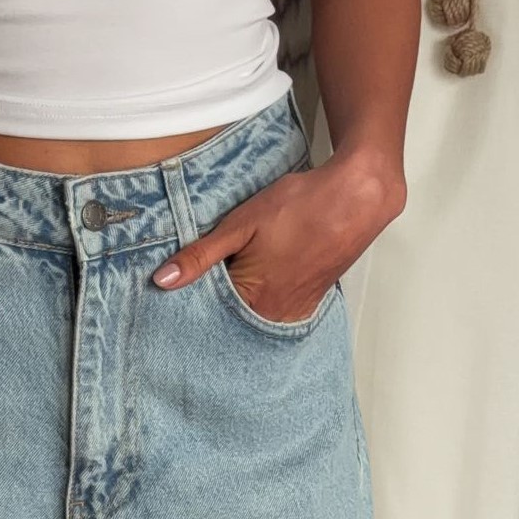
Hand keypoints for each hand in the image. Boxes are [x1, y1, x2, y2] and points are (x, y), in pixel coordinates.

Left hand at [152, 147, 405, 322]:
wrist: (356, 197)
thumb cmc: (300, 206)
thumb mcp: (240, 224)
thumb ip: (201, 256)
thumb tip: (162, 280)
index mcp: (252, 301)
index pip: (207, 316)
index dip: (190, 303)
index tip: (177, 296)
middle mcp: (273, 316)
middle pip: (230, 321)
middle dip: (214, 308)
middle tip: (208, 285)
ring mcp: (293, 313)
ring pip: (253, 318)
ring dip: (239, 306)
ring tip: (236, 282)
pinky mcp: (308, 304)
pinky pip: (275, 313)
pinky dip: (262, 304)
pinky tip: (260, 284)